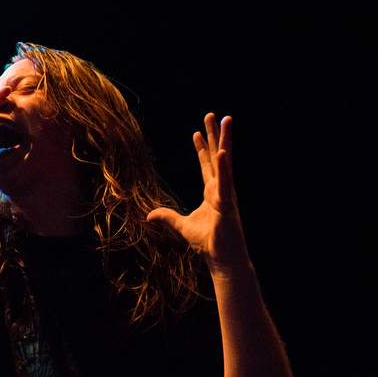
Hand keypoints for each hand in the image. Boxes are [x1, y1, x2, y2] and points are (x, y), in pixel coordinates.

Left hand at [147, 113, 249, 275]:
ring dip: (224, 140)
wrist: (223, 261)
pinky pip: (225, 182)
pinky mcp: (227, 203)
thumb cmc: (209, 244)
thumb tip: (149, 215)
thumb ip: (167, 218)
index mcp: (212, 193)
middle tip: (211, 115)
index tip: (196, 132)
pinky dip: (224, 167)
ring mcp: (226, 194)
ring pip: (225, 161)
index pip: (206, 166)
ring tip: (225, 120)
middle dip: (213, 135)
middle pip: (216, 156)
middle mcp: (220, 189)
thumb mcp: (181, 227)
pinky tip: (222, 151)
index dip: (201, 149)